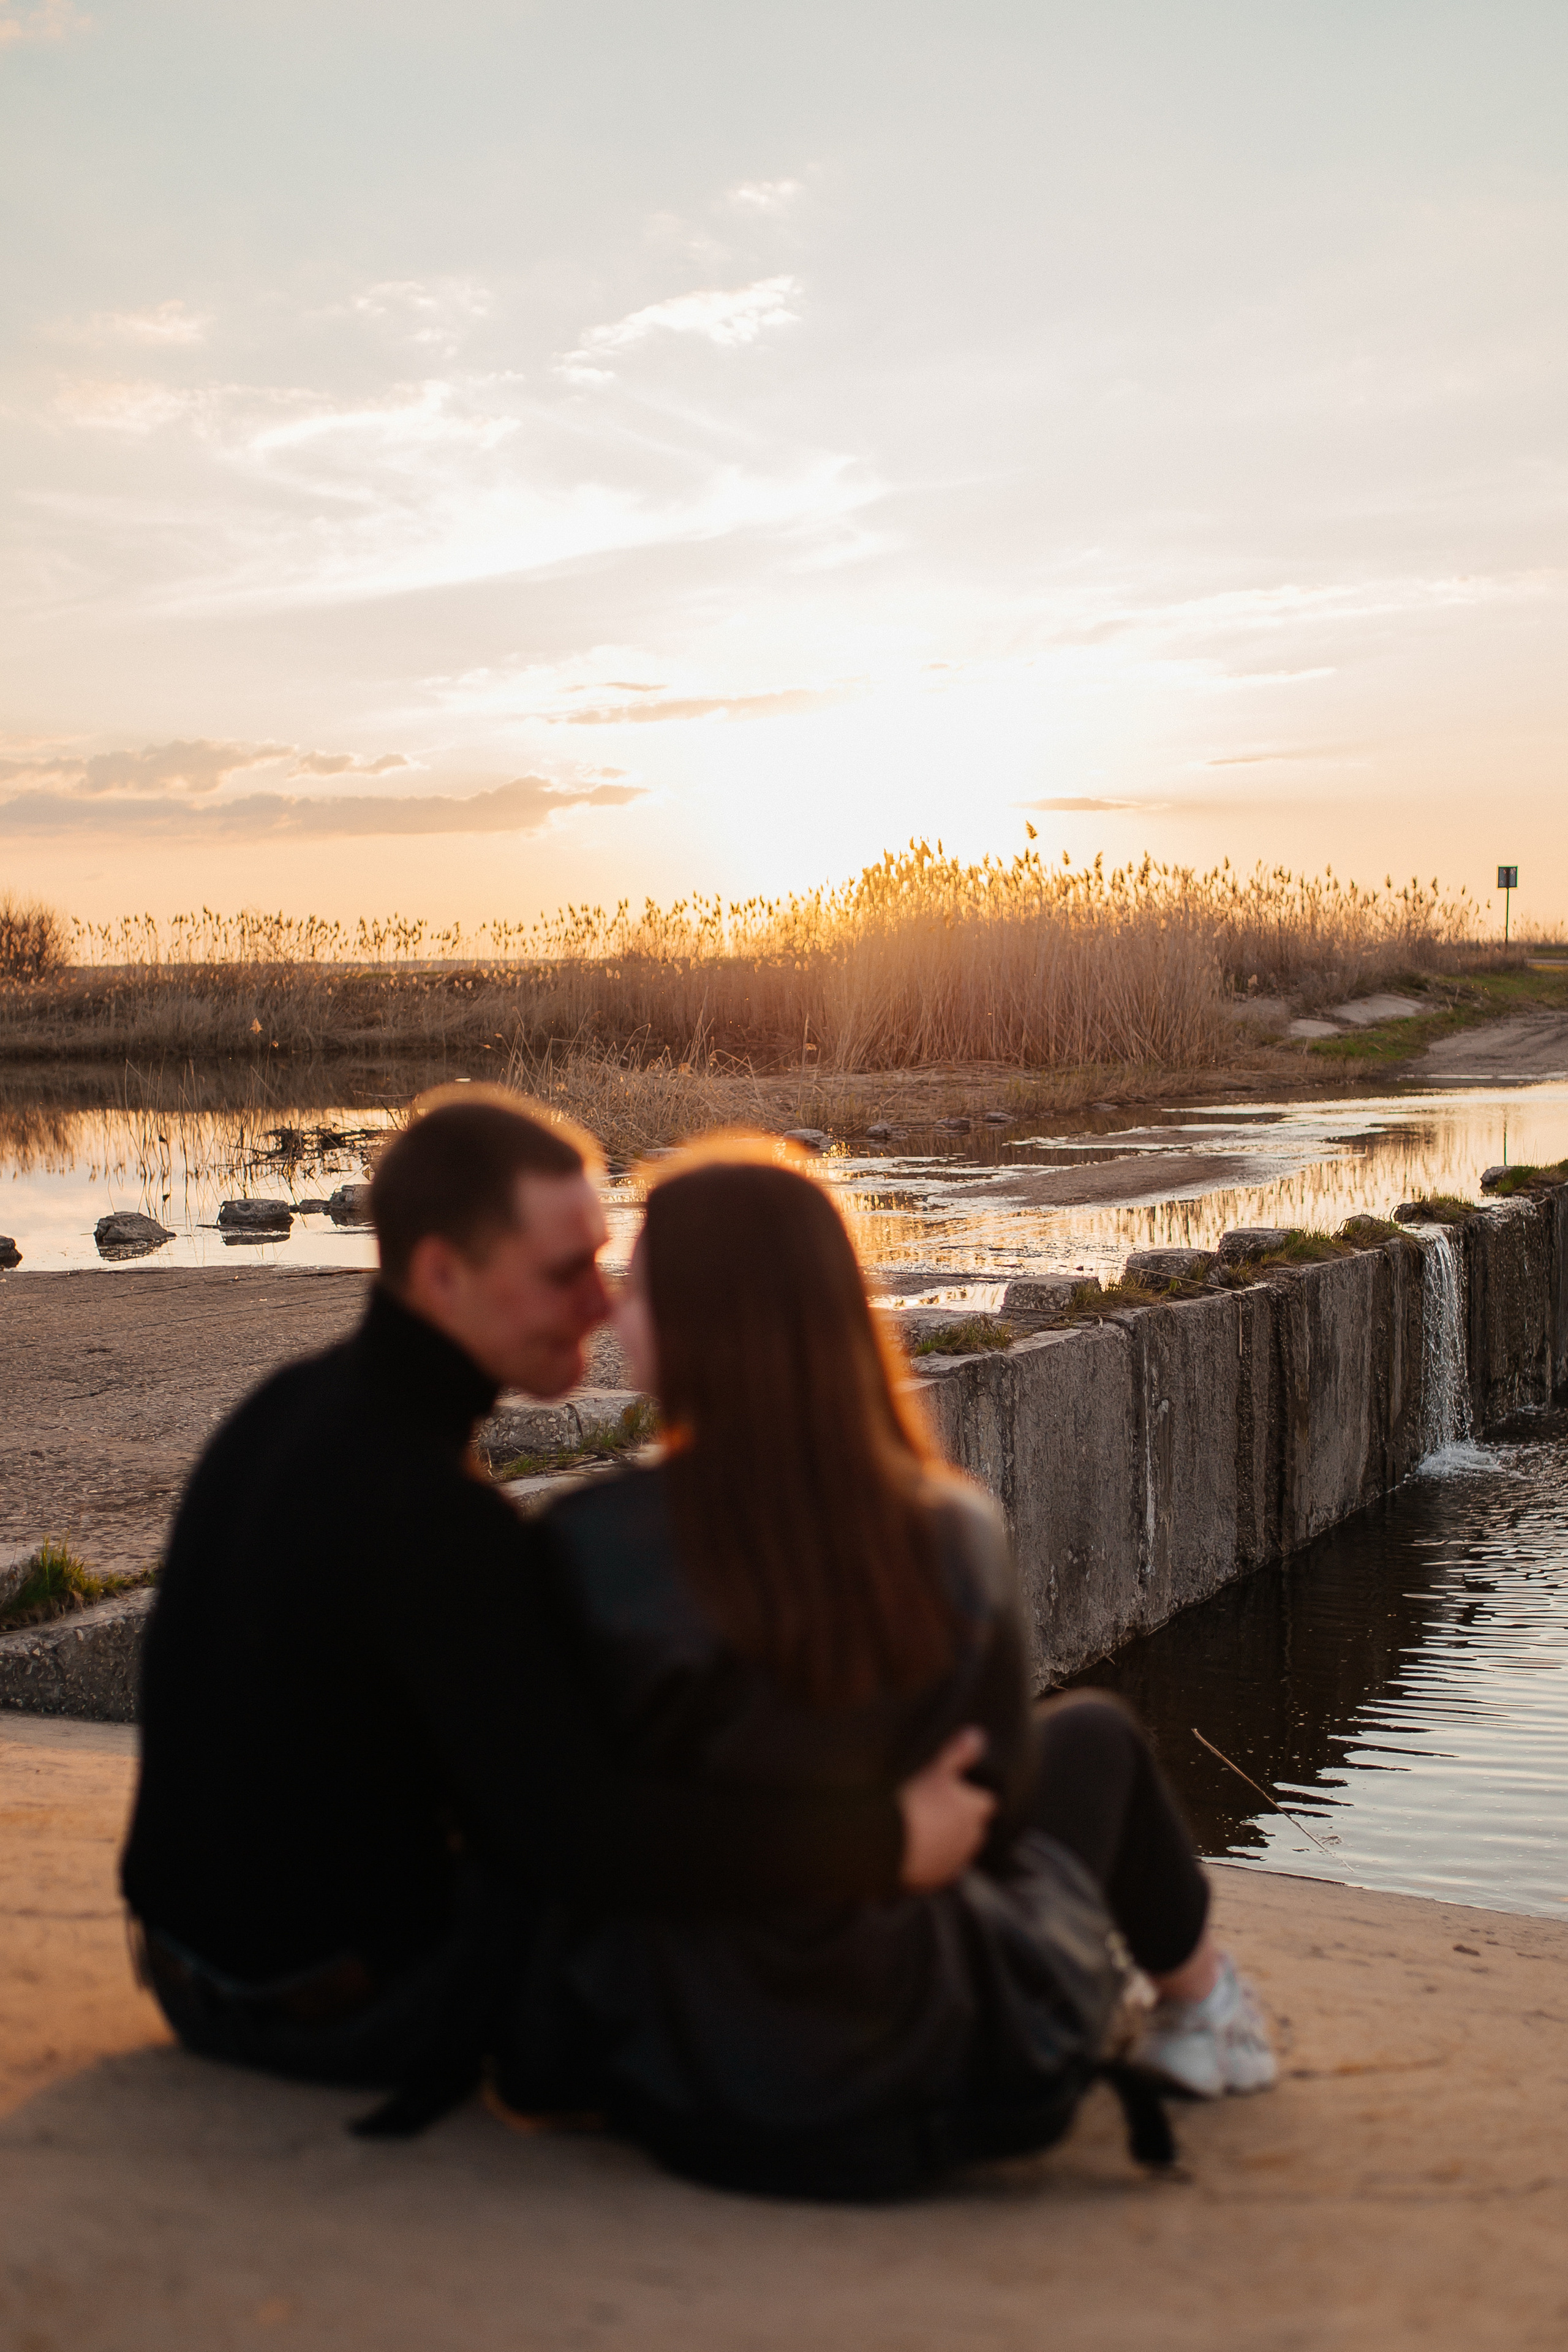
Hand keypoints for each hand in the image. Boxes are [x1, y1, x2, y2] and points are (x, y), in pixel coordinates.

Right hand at [896, 1727, 995, 1890]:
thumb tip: (978, 1735)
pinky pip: (942, 1869)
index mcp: (974, 1810)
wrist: (887, 1844)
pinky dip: (935, 1861)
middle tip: (937, 1808)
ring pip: (959, 1848)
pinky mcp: (939, 1879)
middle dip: (962, 1819)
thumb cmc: (913, 1803)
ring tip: (925, 1830)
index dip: (973, 1795)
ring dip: (949, 1840)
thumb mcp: (936, 1768)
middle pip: (975, 1826)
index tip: (958, 1790)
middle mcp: (972, 1837)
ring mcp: (956, 1860)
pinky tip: (918, 1851)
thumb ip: (959, 1752)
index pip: (987, 1801)